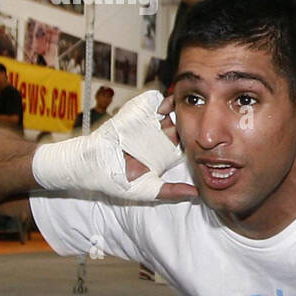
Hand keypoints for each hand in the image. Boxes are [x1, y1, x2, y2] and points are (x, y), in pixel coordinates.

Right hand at [32, 90, 195, 201]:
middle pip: (185, 122)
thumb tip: (196, 194)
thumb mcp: (147, 190)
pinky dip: (163, 101)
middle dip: (193, 121)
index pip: (190, 142)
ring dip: (181, 108)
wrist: (90, 165)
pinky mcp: (137, 112)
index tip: (205, 143)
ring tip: (182, 114)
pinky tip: (164, 110)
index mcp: (167, 152)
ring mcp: (150, 122)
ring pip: (173, 109)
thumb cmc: (117, 180)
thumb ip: (171, 192)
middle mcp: (161, 136)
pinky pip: (155, 100)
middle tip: (197, 125)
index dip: (200, 141)